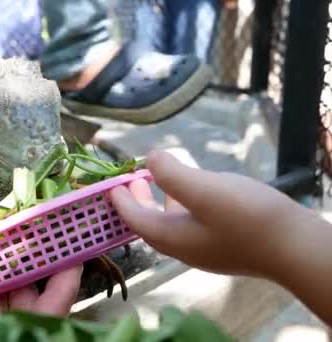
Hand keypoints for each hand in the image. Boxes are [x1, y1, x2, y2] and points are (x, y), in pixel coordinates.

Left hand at [109, 150, 311, 278]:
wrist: (296, 248)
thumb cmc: (247, 218)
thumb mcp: (204, 190)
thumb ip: (172, 174)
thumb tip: (150, 159)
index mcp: (170, 238)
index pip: (133, 218)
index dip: (120, 200)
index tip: (111, 184)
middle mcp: (183, 248)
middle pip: (149, 224)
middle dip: (136, 202)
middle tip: (128, 181)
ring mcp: (205, 249)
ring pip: (170, 224)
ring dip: (158, 202)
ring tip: (156, 181)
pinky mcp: (224, 244)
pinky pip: (190, 224)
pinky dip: (181, 206)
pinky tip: (193, 192)